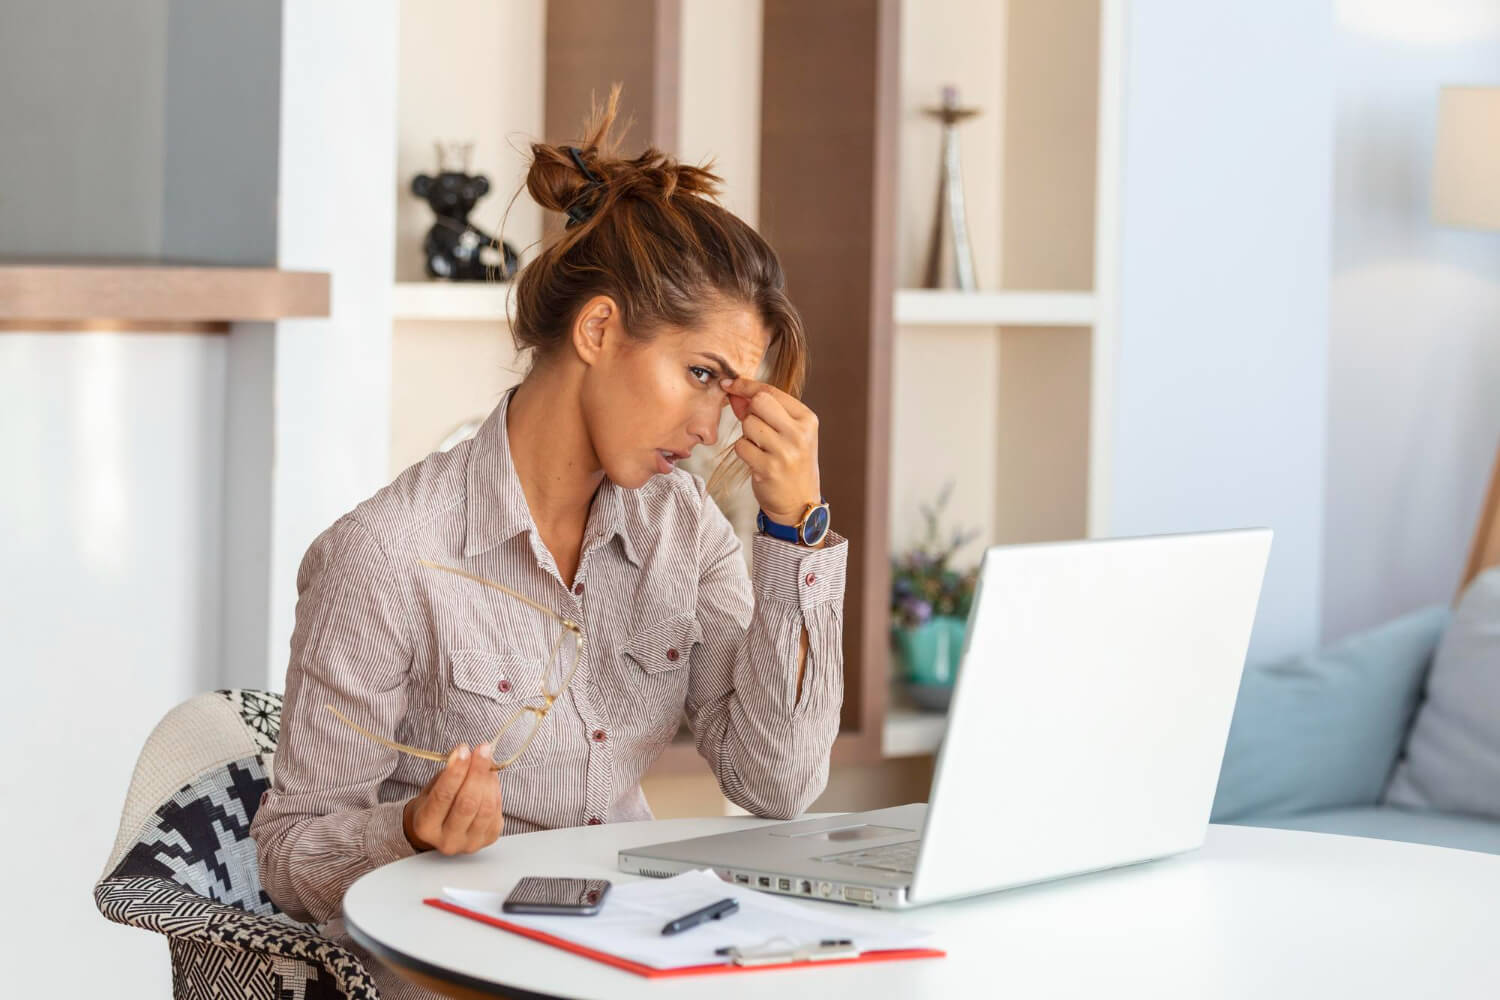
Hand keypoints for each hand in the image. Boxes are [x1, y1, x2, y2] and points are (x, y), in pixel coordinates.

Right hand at [402, 741, 503, 854]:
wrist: (442, 828)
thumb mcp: (434, 786)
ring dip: (488, 780)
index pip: (443, 796)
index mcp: (425, 827)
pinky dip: (496, 790)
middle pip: (467, 803)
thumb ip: (448, 772)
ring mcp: (470, 843)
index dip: (455, 771)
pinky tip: (490, 778)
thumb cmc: (436, 803)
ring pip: (486, 807)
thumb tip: (464, 753)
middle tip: (481, 750)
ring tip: (486, 762)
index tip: (463, 749)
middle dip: (476, 771)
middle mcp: (447, 840)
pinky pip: (497, 811)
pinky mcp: (489, 839)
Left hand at [720, 376, 822, 529]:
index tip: (730, 384)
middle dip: (750, 411)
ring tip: (760, 447)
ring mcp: (785, 452)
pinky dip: (744, 451)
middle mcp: (799, 433)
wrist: (800, 503)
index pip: (771, 391)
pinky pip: (742, 446)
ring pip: (748, 424)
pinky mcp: (769, 469)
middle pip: (759, 402)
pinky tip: (756, 460)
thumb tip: (734, 390)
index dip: (746, 385)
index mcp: (807, 419)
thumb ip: (761, 411)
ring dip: (746, 434)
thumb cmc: (792, 463)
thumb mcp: (786, 433)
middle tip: (755, 426)